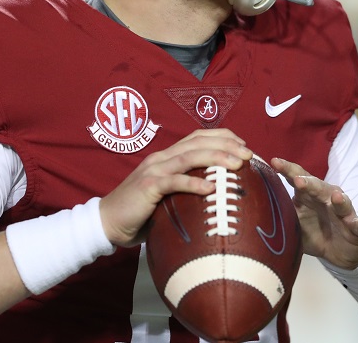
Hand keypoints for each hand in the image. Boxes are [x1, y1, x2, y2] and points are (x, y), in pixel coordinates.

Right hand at [100, 129, 252, 246]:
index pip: (198, 136)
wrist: (108, 221)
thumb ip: (186, 189)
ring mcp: (154, 171)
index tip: (244, 145)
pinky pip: (174, 182)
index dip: (223, 136)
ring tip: (238, 164)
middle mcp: (162, 158)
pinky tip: (211, 187)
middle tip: (249, 154)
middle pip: (198, 142)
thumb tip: (217, 195)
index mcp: (167, 156)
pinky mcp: (148, 187)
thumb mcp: (167, 195)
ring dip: (217, 158)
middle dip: (227, 144)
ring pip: (189, 156)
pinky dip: (193, 183)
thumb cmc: (141, 212)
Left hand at [271, 157, 357, 268]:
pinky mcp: (355, 228)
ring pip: (342, 203)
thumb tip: (249, 210)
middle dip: (309, 183)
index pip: (296, 178)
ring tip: (337, 196)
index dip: (286, 169)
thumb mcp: (293, 223)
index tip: (274, 161)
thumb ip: (277, 214)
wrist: (338, 252)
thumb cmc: (313, 232)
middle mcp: (326, 198)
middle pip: (318, 187)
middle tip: (298, 180)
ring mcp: (342, 212)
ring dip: (340, 200)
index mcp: (308, 196)